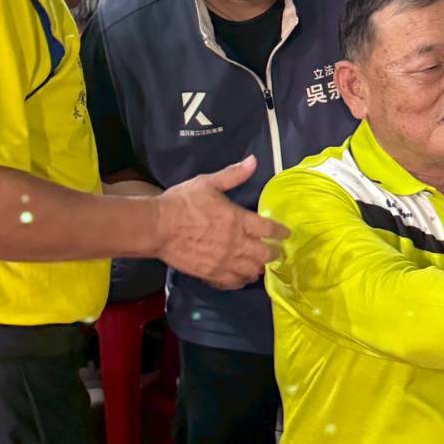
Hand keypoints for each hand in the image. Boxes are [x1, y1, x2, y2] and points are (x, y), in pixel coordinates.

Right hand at [153, 155, 287, 289]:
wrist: (158, 227)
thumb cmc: (182, 202)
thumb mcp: (208, 183)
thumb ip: (233, 175)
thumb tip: (253, 160)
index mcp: (238, 219)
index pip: (268, 229)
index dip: (279, 232)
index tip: (285, 234)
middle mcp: (235, 243)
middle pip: (264, 254)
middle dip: (272, 253)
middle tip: (274, 251)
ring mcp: (224, 261)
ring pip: (251, 271)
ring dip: (258, 268)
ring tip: (259, 265)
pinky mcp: (210, 274)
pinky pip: (232, 283)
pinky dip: (240, 281)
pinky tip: (240, 277)